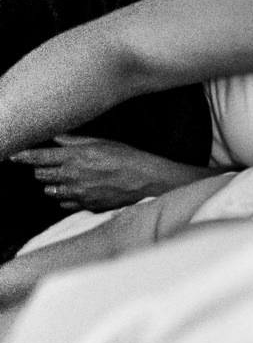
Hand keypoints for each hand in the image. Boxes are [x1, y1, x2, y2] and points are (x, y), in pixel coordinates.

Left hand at [9, 135, 209, 211]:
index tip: (13, 155)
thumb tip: (56, 137)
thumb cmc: (129, 158)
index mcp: (75, 156)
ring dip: (52, 184)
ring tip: (65, 178)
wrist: (148, 181)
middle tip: (49, 165)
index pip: (38, 157)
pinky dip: (66, 197)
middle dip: (41, 170)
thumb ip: (75, 140)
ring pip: (50, 191)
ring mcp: (79, 193)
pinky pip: (66, 203)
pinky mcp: (87, 205)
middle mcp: (72, 176)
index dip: (22, 156)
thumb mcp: (102, 142)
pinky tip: (76, 191)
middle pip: (41, 175)